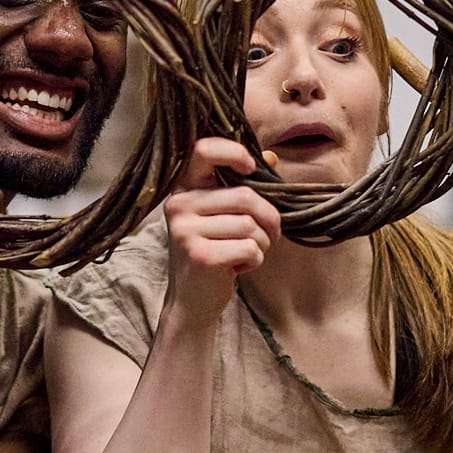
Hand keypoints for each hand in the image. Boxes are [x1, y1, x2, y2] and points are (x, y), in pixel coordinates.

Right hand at [162, 137, 280, 326]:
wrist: (192, 301)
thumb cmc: (213, 253)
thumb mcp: (223, 216)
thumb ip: (244, 185)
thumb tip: (272, 156)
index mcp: (184, 189)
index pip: (204, 150)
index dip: (233, 152)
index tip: (251, 167)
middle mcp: (179, 206)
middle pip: (245, 197)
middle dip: (268, 219)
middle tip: (267, 235)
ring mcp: (186, 231)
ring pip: (251, 226)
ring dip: (261, 244)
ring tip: (245, 253)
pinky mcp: (200, 256)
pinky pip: (249, 248)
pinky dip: (255, 260)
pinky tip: (238, 267)